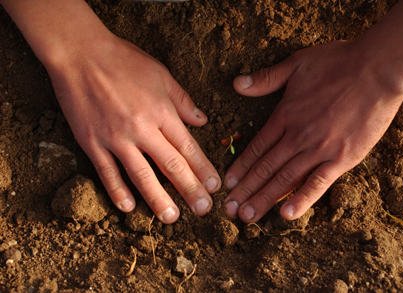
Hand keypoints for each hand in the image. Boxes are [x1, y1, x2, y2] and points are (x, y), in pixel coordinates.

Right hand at [48, 36, 220, 222]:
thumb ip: (183, 101)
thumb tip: (202, 121)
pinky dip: (117, 191)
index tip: (215, 187)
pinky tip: (128, 207)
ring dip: (157, 199)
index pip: (188, 147)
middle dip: (190, 190)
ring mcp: (115, 138)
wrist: (79, 53)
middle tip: (203, 210)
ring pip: (140, 175)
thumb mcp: (161, 74)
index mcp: (161, 111)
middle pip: (170, 165)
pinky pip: (106, 172)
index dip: (203, 169)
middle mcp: (141, 128)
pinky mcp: (91, 142)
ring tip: (170, 218)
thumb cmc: (123, 60)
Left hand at [222, 0, 402, 222]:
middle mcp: (298, 137)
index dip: (240, 167)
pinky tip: (286, 216)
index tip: (228, 184)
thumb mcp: (296, 64)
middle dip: (246, 190)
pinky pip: (318, 183)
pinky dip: (302, 200)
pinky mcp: (342, 159)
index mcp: (285, 116)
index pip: (256, 148)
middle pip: (266, 168)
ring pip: (285, 179)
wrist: (378, 70)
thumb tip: (236, 84)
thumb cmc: (338, 63)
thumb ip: (265, 78)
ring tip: (247, 217)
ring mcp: (320, 149)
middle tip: (230, 210)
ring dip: (264, 199)